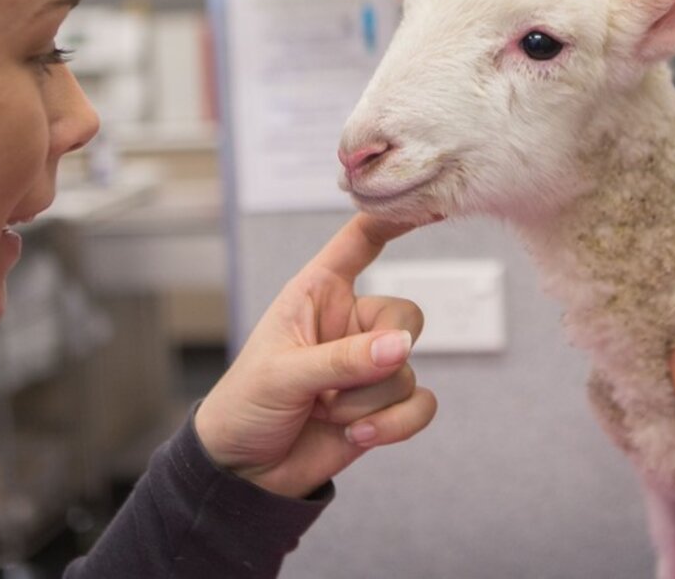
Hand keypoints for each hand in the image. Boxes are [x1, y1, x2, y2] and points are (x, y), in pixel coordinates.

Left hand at [195, 214, 437, 497]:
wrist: (243, 472)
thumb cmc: (245, 405)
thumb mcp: (282, 374)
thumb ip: (342, 359)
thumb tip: (401, 348)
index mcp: (318, 293)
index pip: (361, 241)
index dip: (395, 217)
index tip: (432, 202)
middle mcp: (350, 323)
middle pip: (405, 316)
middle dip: (380, 355)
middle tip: (336, 384)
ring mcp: (369, 366)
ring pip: (407, 370)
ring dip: (367, 402)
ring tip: (325, 414)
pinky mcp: (383, 406)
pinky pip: (420, 405)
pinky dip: (396, 425)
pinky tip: (357, 436)